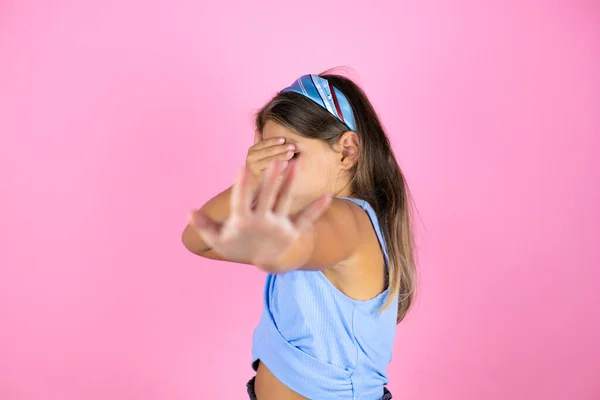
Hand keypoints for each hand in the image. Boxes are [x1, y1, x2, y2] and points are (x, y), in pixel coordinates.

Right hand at [188, 160, 330, 270]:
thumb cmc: (237, 246)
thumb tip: (189, 210)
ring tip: (294, 165)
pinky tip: (328, 196)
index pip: (241, 201)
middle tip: (275, 161)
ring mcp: (278, 227)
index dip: (241, 185)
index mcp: (242, 222)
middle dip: (271, 179)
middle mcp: (261, 223)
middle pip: (266, 197)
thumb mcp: (218, 239)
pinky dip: (317, 209)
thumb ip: (204, 225)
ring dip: (290, 184)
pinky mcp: (293, 230)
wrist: (263, 262)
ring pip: (285, 201)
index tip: (241, 168)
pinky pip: (306, 218)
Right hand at [246, 130, 295, 183]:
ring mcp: (254, 169)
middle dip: (281, 149)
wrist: (253, 185)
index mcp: (252, 151)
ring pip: (269, 161)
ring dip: (281, 157)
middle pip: (268, 152)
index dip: (274, 141)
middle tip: (292, 147)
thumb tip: (257, 129)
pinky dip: (279, 168)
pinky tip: (286, 165)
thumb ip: (259, 142)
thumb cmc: (259, 166)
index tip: (284, 139)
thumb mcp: (258, 153)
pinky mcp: (258, 178)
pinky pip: (270, 172)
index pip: (264, 143)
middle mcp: (250, 159)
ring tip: (291, 154)